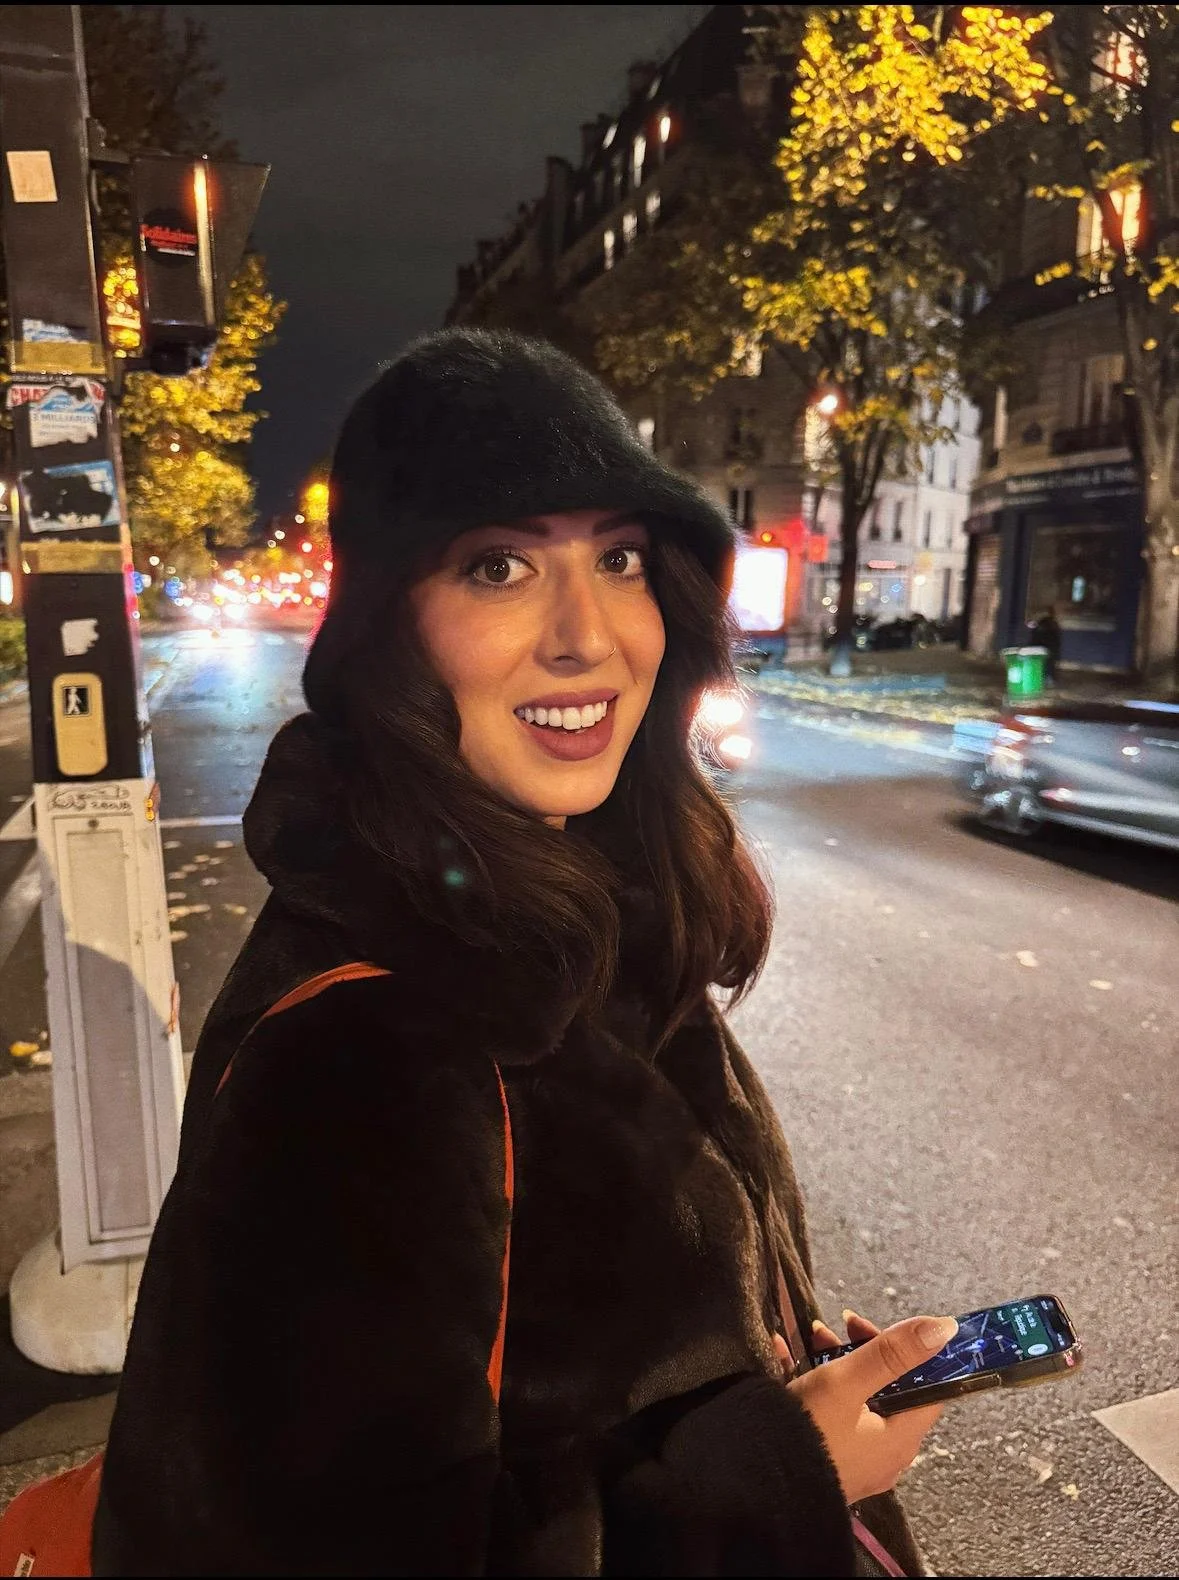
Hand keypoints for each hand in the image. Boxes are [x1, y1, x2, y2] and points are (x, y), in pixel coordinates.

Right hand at [785, 1312, 957, 1503]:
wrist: (758, 1487)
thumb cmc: (810, 1430)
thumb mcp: (848, 1381)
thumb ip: (892, 1352)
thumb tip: (944, 1327)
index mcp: (902, 1437)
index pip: (929, 1386)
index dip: (909, 1350)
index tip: (877, 1327)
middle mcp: (888, 1454)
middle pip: (891, 1391)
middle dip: (866, 1352)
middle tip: (836, 1327)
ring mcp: (859, 1462)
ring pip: (860, 1401)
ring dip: (840, 1364)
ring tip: (810, 1337)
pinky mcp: (833, 1463)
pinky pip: (835, 1416)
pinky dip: (819, 1386)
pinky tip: (789, 1357)